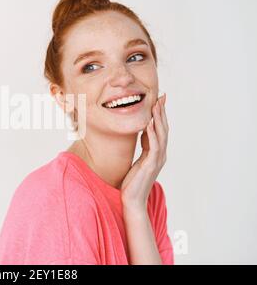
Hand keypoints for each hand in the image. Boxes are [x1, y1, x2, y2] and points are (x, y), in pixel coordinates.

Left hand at [121, 93, 168, 211]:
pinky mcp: (151, 165)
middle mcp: (160, 155)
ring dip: (159, 119)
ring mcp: (157, 160)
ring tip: (156, 105)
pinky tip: (150, 123)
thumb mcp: (138, 159)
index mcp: (156, 153)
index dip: (160, 115)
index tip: (159, 101)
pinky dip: (152, 134)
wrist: (132, 200)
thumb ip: (144, 146)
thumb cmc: (133, 182)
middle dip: (162, 113)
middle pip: (163, 129)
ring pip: (161, 135)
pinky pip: (153, 146)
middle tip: (161, 97)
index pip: (160, 130)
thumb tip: (144, 131)